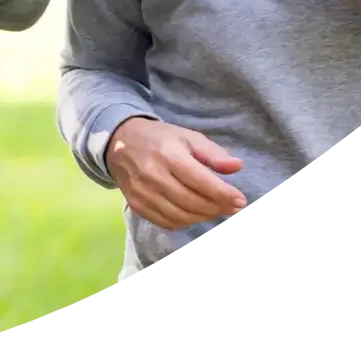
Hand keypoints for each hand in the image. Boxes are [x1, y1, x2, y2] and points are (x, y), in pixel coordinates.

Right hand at [105, 117, 247, 231]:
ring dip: (203, 217)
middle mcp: (154, 175)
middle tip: (232, 206)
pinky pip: (167, 223)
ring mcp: (143, 193)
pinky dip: (185, 222)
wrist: (119, 143)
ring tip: (215, 209)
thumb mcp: (187, 137)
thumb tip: (237, 167)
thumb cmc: (160, 139)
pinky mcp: (137, 205)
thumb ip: (213, 153)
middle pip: (193, 202)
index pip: (202, 182)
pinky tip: (194, 213)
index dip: (224, 194)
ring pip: (181, 216)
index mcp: (169, 155)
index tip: (241, 200)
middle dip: (217, 207)